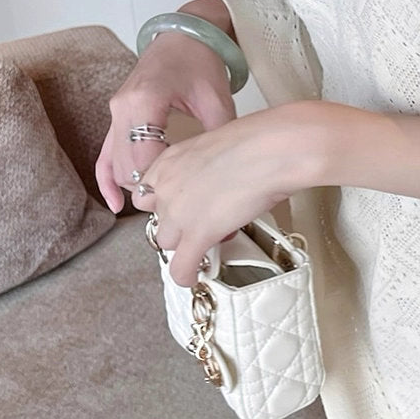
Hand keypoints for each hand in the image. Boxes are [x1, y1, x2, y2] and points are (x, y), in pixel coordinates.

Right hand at [96, 30, 236, 214]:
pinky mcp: (116, 119)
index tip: (185, 197)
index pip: (144, 159)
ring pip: (116, 165)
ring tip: (162, 205)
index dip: (160, 184)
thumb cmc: (200, 62)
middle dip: (151, 190)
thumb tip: (227, 176)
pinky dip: (107, 180)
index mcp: (144, 101)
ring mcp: (115, 114)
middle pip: (127, 168)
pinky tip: (116, 206)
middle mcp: (122, 109)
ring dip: (136, 186)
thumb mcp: (217, 100)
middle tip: (180, 204)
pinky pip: (104, 156)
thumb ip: (217, 138)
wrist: (184, 35)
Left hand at [135, 103, 320, 287]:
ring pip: (167, 243)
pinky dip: (186, 275)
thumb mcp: (216, 144)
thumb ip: (205, 166)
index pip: (148, 192)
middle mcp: (167, 187)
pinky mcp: (198, 235)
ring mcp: (179, 213)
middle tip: (204, 220)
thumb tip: (216, 178)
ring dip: (185, 244)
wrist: (270, 150)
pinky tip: (193, 277)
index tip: (180, 207)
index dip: (166, 203)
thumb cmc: (256, 141)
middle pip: (158, 218)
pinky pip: (181, 266)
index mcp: (170, 161)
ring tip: (210, 240)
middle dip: (178, 224)